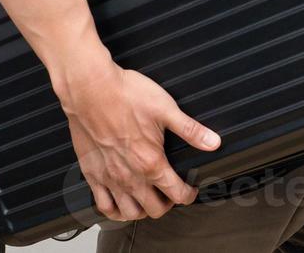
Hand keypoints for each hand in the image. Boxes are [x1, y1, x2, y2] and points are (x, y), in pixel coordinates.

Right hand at [57, 59, 221, 221]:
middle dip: (167, 204)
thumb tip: (213, 142)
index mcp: (151, 162)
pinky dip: (115, 211)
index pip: (176, 194)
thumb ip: (191, 130)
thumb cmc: (126, 95)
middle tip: (170, 192)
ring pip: (130, 213)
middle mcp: (130, 177)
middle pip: (154, 209)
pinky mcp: (92, 174)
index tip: (191, 190)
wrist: (90, 90)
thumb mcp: (166, 109)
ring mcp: (110, 178)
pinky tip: (121, 202)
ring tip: (148, 198)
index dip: (189, 195)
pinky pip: (104, 206)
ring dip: (142, 210)